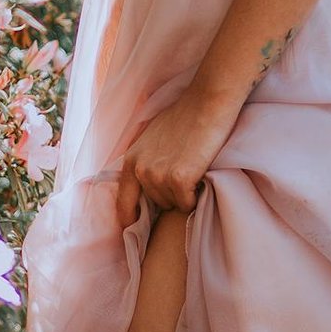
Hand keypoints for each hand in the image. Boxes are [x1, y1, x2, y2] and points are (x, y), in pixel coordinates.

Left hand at [116, 84, 239, 224]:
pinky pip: (188, 203)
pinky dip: (196, 196)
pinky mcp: (179, 180)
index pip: (123, 202)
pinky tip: (200, 174)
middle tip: (184, 173)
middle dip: (170, 195)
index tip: (134, 227)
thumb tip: (144, 180)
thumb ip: (145, 159)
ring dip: (184, 195)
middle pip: (156, 203)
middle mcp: (140, 170)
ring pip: (173, 204)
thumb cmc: (185, 116)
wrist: (207, 104)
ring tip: (193, 169)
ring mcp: (159, 176)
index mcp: (131, 159)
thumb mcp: (152, 137)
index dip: (129, 218)